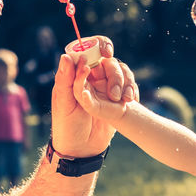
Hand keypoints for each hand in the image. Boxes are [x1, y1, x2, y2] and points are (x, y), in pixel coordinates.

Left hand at [50, 36, 136, 156]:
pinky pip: (129, 85)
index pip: (88, 49)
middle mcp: (91, 77)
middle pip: (109, 60)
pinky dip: (131, 90)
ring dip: (125, 83)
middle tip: (113, 95)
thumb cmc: (67, 126)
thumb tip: (66, 56)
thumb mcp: (64, 103)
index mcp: (76, 74)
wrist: (82, 150)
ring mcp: (106, 87)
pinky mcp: (117, 98)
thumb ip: (66, 80)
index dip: (100, 45)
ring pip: (122, 71)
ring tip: (121, 101)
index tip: (107, 54)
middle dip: (115, 74)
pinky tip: (128, 102)